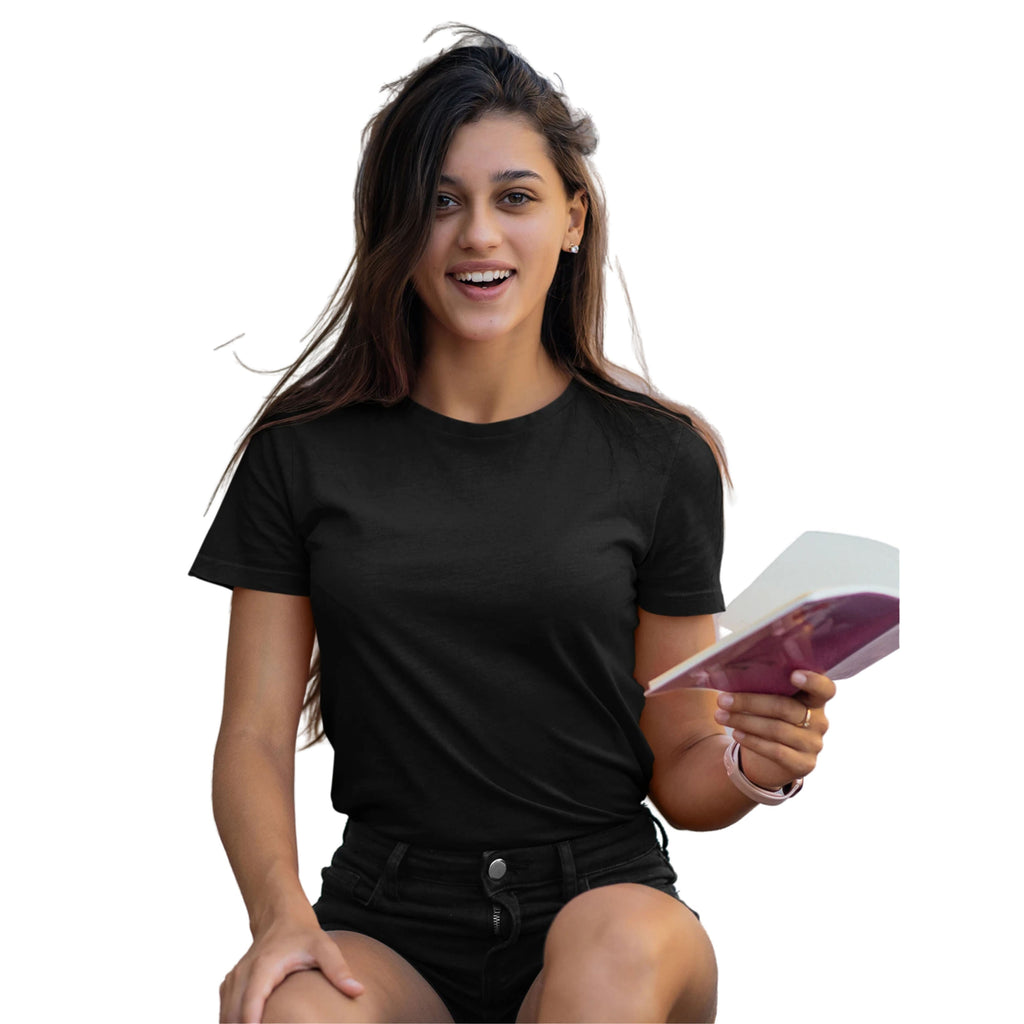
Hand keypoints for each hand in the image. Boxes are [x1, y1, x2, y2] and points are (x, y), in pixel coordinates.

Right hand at [219, 912, 363, 1023]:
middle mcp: (243, 974)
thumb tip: (357, 991)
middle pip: (232, 1017)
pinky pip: (225, 1011)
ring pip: (225, 1016)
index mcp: (264, 967)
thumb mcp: (324, 947)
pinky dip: (231, 1023)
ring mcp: (234, 979)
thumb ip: (338, 970)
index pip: (250, 1006)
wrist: (281, 916)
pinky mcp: (231, 985)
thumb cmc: (303, 934)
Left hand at [713, 670, 835, 790]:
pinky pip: (776, 751)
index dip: (813, 681)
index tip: (793, 674)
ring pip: (777, 729)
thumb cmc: (768, 719)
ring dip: (744, 721)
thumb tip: (732, 674)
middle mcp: (819, 721)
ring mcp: (813, 744)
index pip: (825, 688)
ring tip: (720, 715)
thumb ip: (765, 688)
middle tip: (723, 699)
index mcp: (815, 699)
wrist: (769, 759)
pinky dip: (752, 740)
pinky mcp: (803, 764)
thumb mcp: (771, 701)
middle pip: (786, 707)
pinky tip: (736, 733)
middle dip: (750, 702)